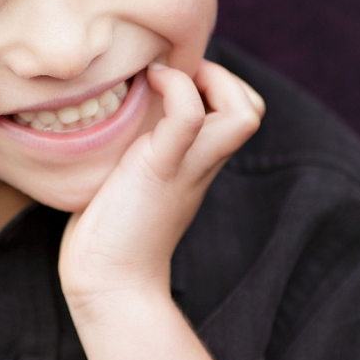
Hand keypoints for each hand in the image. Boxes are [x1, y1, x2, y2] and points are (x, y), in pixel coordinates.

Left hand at [58, 58, 264, 314]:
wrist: (107, 282)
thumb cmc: (107, 231)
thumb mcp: (127, 177)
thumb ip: (133, 151)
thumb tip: (108, 121)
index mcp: (196, 163)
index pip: (239, 113)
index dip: (218, 84)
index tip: (172, 77)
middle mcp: (200, 163)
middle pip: (252, 110)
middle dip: (224, 77)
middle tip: (174, 77)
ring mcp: (186, 167)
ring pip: (243, 113)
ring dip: (211, 79)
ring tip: (164, 77)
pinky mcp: (159, 169)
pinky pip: (188, 117)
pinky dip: (176, 88)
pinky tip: (148, 83)